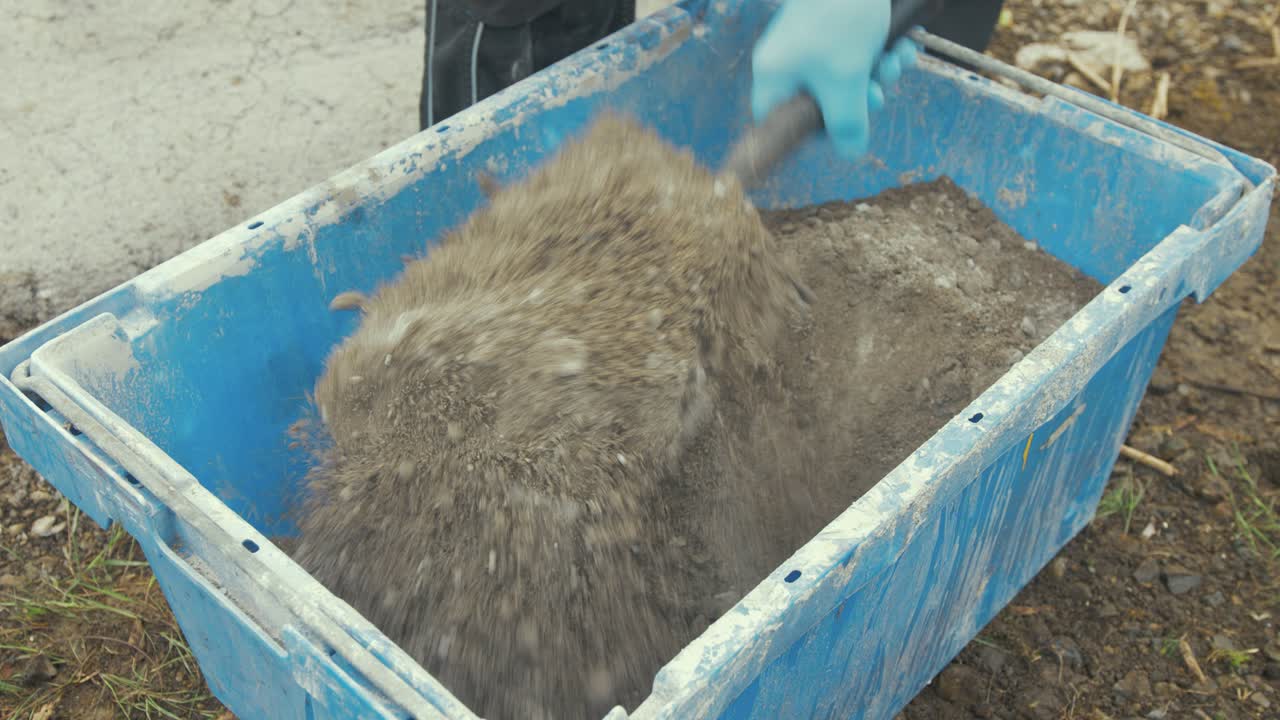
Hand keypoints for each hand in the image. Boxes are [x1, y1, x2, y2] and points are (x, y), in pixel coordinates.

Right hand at [751, 0, 920, 157]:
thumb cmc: (843, 16)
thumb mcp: (847, 80)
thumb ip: (847, 123)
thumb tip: (850, 152)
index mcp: (775, 73)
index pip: (779, 122)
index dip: (812, 134)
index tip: (844, 130)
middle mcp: (788, 58)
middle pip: (821, 102)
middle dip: (860, 98)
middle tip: (880, 89)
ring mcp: (811, 41)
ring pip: (845, 78)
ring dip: (878, 75)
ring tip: (897, 60)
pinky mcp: (835, 27)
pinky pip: (856, 55)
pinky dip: (880, 54)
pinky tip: (902, 45)